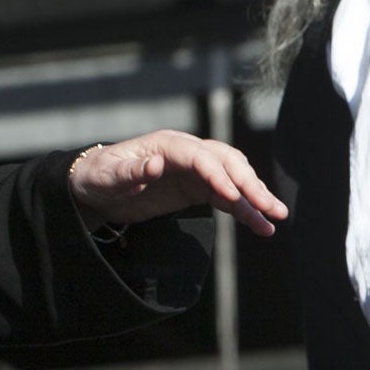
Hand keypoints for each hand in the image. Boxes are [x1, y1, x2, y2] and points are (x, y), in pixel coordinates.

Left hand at [68, 130, 287, 235]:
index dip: (218, 175)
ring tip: (275, 217)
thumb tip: (155, 164)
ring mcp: (194, 170)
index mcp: (167, 144)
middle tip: (270, 208)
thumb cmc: (98, 177)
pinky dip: (244, 209)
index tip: (233, 197)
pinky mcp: (196, 188)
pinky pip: (226, 197)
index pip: (201, 156)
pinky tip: (260, 224)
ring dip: (254, 197)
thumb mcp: (108, 177)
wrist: (94, 187)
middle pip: (226, 163)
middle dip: (249, 185)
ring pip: (233, 178)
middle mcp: (186, 152)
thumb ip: (132, 172)